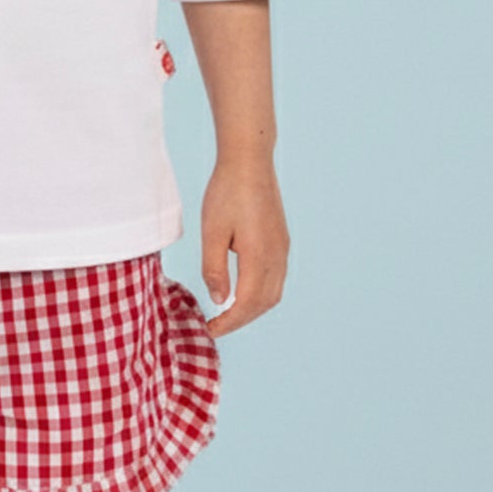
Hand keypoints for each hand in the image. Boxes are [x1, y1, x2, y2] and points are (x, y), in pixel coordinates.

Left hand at [199, 155, 289, 338]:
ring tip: (228, 313)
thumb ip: (214, 269)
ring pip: (273, 292)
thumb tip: (219, 300)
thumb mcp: (212, 232)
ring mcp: (282, 248)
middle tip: (216, 325)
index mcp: (259, 255)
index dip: (229, 322)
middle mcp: (277, 255)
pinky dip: (260, 293)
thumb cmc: (227, 192)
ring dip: (252, 308)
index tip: (210, 330)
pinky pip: (275, 278)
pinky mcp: (281, 240)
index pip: (247, 303)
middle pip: (264, 303)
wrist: (249, 161)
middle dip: (241, 319)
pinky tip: (242, 290)